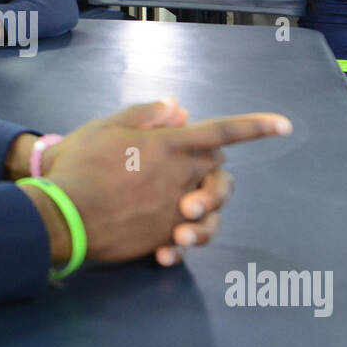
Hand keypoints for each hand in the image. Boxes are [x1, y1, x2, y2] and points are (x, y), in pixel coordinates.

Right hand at [28, 103, 291, 268]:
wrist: (61, 215)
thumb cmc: (79, 164)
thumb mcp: (106, 127)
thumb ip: (145, 115)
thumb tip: (177, 106)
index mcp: (171, 145)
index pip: (222, 131)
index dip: (256, 127)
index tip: (285, 125)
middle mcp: (181, 177)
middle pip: (219, 171)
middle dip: (213, 168)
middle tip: (188, 167)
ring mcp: (174, 209)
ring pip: (211, 209)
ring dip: (206, 207)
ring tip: (186, 211)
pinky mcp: (162, 235)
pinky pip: (187, 236)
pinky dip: (181, 236)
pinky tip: (166, 240)